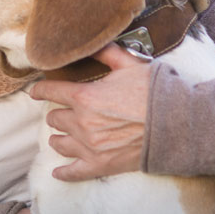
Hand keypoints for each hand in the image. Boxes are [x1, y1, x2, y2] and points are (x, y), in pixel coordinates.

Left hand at [29, 43, 150, 180]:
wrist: (178, 124)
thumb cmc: (155, 92)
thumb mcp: (130, 65)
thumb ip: (107, 53)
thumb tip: (94, 41)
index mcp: (85, 97)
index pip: (51, 92)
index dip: (41, 90)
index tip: (36, 91)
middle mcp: (82, 123)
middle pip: (55, 119)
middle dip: (59, 113)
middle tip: (65, 112)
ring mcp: (90, 147)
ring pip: (59, 143)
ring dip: (59, 137)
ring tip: (62, 136)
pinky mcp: (101, 166)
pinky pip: (73, 173)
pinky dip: (63, 172)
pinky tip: (57, 172)